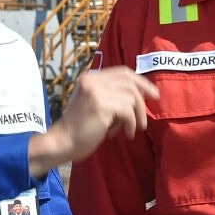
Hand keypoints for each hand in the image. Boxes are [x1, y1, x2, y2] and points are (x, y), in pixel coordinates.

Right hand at [28, 66, 157, 176]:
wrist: (62, 142)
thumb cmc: (80, 127)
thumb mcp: (94, 104)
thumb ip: (111, 95)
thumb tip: (141, 95)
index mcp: (90, 77)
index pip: (122, 72)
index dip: (140, 81)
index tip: (152, 93)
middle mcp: (93, 80)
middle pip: (129, 82)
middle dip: (144, 97)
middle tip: (150, 111)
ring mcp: (96, 91)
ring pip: (131, 98)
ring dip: (135, 116)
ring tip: (129, 130)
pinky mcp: (101, 105)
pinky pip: (128, 112)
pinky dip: (131, 124)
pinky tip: (126, 134)